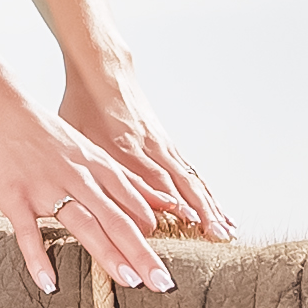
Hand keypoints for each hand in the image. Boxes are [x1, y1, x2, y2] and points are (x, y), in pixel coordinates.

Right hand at [0, 76, 175, 301]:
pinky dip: (38, 260)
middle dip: (142, 253)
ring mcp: (46, 189)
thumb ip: (128, 181)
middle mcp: (78, 179)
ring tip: (130, 282)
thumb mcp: (92, 151)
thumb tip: (166, 203)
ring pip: (84, 225)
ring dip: (108, 254)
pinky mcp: (16, 199)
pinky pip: (28, 234)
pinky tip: (50, 285)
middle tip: (163, 283)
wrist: (0, 110)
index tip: (167, 263)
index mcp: (98, 167)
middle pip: (117, 220)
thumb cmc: (47, 133)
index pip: (133, 204)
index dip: (152, 235)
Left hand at [54, 57, 228, 244]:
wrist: (103, 72)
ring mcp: (163, 146)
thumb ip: (97, 168)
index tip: (192, 223)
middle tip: (220, 236)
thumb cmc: (84, 106)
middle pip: (184, 184)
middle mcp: (152, 148)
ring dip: (210, 205)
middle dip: (203, 211)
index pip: (157, 180)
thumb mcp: (81, 136)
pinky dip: (204, 192)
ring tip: (226, 230)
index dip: (175, 202)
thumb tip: (104, 200)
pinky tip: (215, 208)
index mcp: (129, 147)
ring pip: (192, 180)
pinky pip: (190, 172)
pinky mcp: (166, 144)